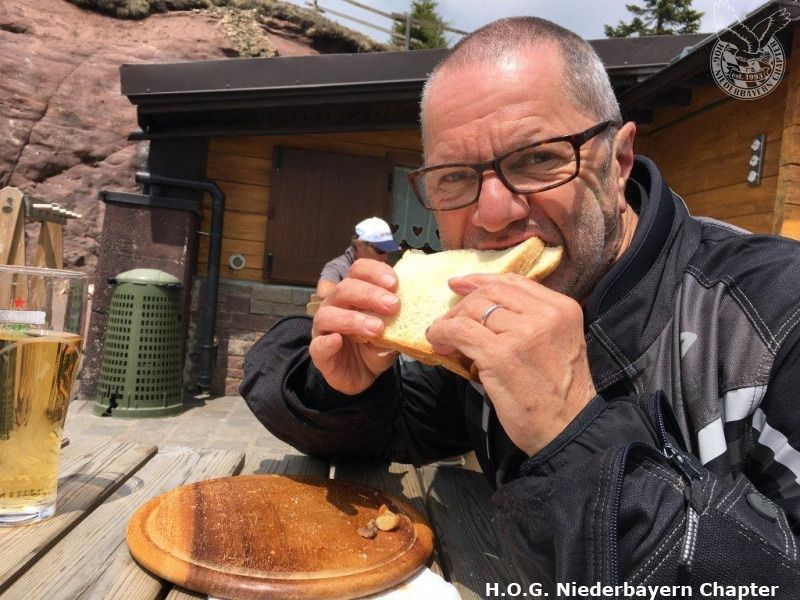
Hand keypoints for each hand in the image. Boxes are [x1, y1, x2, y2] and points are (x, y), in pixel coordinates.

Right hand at [309, 259, 399, 394]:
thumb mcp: (392, 335)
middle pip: (344, 289)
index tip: (394, 283)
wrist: (362, 377)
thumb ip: (398, 324)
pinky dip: (327, 342)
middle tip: (393, 305)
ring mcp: (324, 328)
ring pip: (328, 314)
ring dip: (353, 318)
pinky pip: (318, 344)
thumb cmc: (374, 348)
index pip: (358, 271)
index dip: (374, 272)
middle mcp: (335, 305)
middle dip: (369, 294)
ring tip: (377, 328)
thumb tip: (412, 316)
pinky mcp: (319, 352)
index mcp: (354, 294)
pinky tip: (338, 340)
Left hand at [425, 273, 595, 455]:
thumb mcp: (556, 343)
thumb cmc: (558, 393)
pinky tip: (438, 343)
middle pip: (491, 293)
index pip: (514, 282)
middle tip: (447, 320)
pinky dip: (443, 334)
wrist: (567, 429)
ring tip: (442, 336)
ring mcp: (524, 333)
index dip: (482, 281)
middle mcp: (546, 315)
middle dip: (463, 304)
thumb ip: (530, 320)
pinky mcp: (501, 355)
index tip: (460, 284)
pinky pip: (461, 331)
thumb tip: (481, 305)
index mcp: (562, 308)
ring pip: (473, 310)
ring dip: (450, 322)